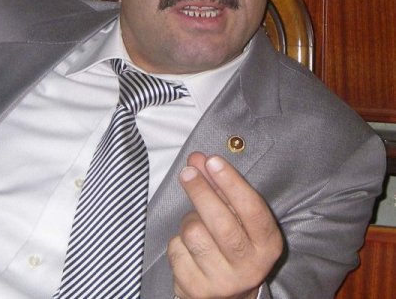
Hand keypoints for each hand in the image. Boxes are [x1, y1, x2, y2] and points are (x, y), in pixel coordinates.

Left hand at [167, 152, 282, 298]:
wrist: (229, 295)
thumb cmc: (234, 243)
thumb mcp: (238, 217)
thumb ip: (220, 187)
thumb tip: (197, 159)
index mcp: (267, 244)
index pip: (252, 209)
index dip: (231, 183)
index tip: (213, 161)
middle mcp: (249, 267)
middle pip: (221, 223)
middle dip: (201, 191)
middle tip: (188, 171)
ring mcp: (222, 282)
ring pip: (194, 233)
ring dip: (188, 220)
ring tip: (195, 224)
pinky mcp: (195, 290)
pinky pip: (176, 250)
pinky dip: (177, 241)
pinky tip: (188, 247)